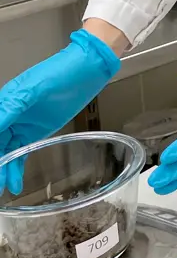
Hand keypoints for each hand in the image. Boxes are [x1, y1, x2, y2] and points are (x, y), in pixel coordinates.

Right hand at [0, 29, 119, 193]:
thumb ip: (12, 107)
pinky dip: (16, 168)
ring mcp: (22, 124)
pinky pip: (21, 152)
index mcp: (6, 101)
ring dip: (2, 169)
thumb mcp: (35, 88)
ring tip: (1, 188)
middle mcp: (10, 114)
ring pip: (6, 151)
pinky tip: (14, 183)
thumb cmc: (61, 71)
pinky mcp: (36, 131)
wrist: (87, 69)